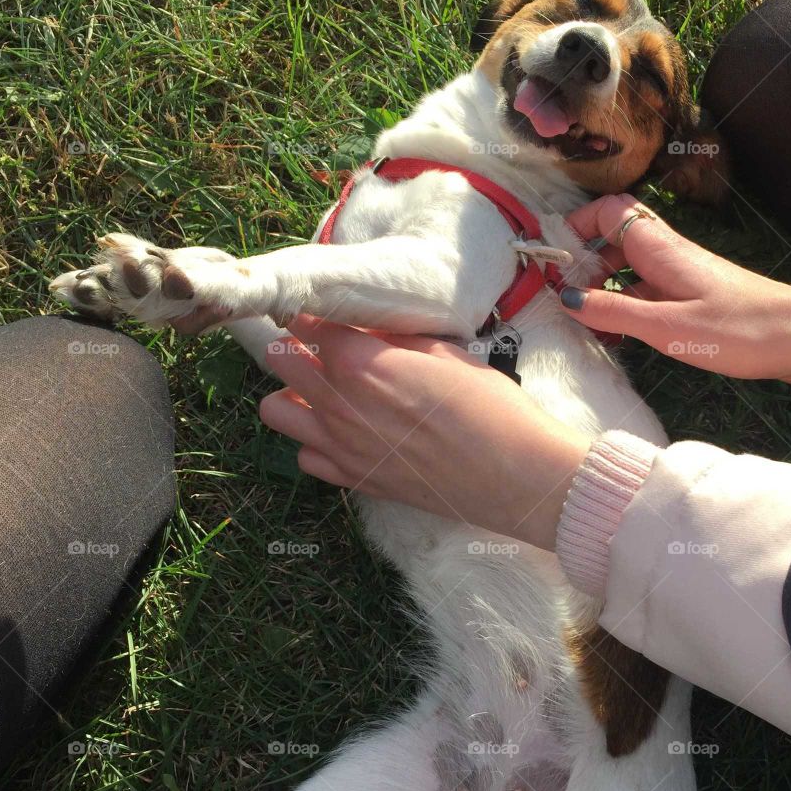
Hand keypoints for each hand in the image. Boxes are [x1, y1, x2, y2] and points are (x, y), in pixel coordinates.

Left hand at [258, 318, 590, 549]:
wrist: (514, 474)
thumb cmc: (490, 407)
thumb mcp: (444, 351)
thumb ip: (393, 338)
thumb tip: (367, 328)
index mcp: (360, 363)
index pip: (307, 322)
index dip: (315, 312)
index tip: (326, 311)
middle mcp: (338, 403)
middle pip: (279, 360)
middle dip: (294, 345)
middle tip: (322, 346)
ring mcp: (341, 446)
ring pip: (276, 411)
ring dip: (293, 394)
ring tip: (327, 391)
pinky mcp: (354, 479)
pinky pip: (306, 456)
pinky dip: (316, 442)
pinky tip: (345, 433)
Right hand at [564, 194, 790, 384]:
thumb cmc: (738, 330)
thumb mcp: (666, 327)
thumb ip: (614, 312)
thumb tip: (566, 297)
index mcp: (659, 248)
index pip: (607, 211)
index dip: (575, 226)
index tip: (554, 262)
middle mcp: (667, 252)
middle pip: (612, 237)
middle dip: (583, 262)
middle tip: (565, 299)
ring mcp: (681, 274)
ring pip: (628, 267)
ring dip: (603, 287)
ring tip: (585, 321)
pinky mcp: (692, 296)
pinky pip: (646, 290)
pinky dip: (626, 305)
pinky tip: (618, 333)